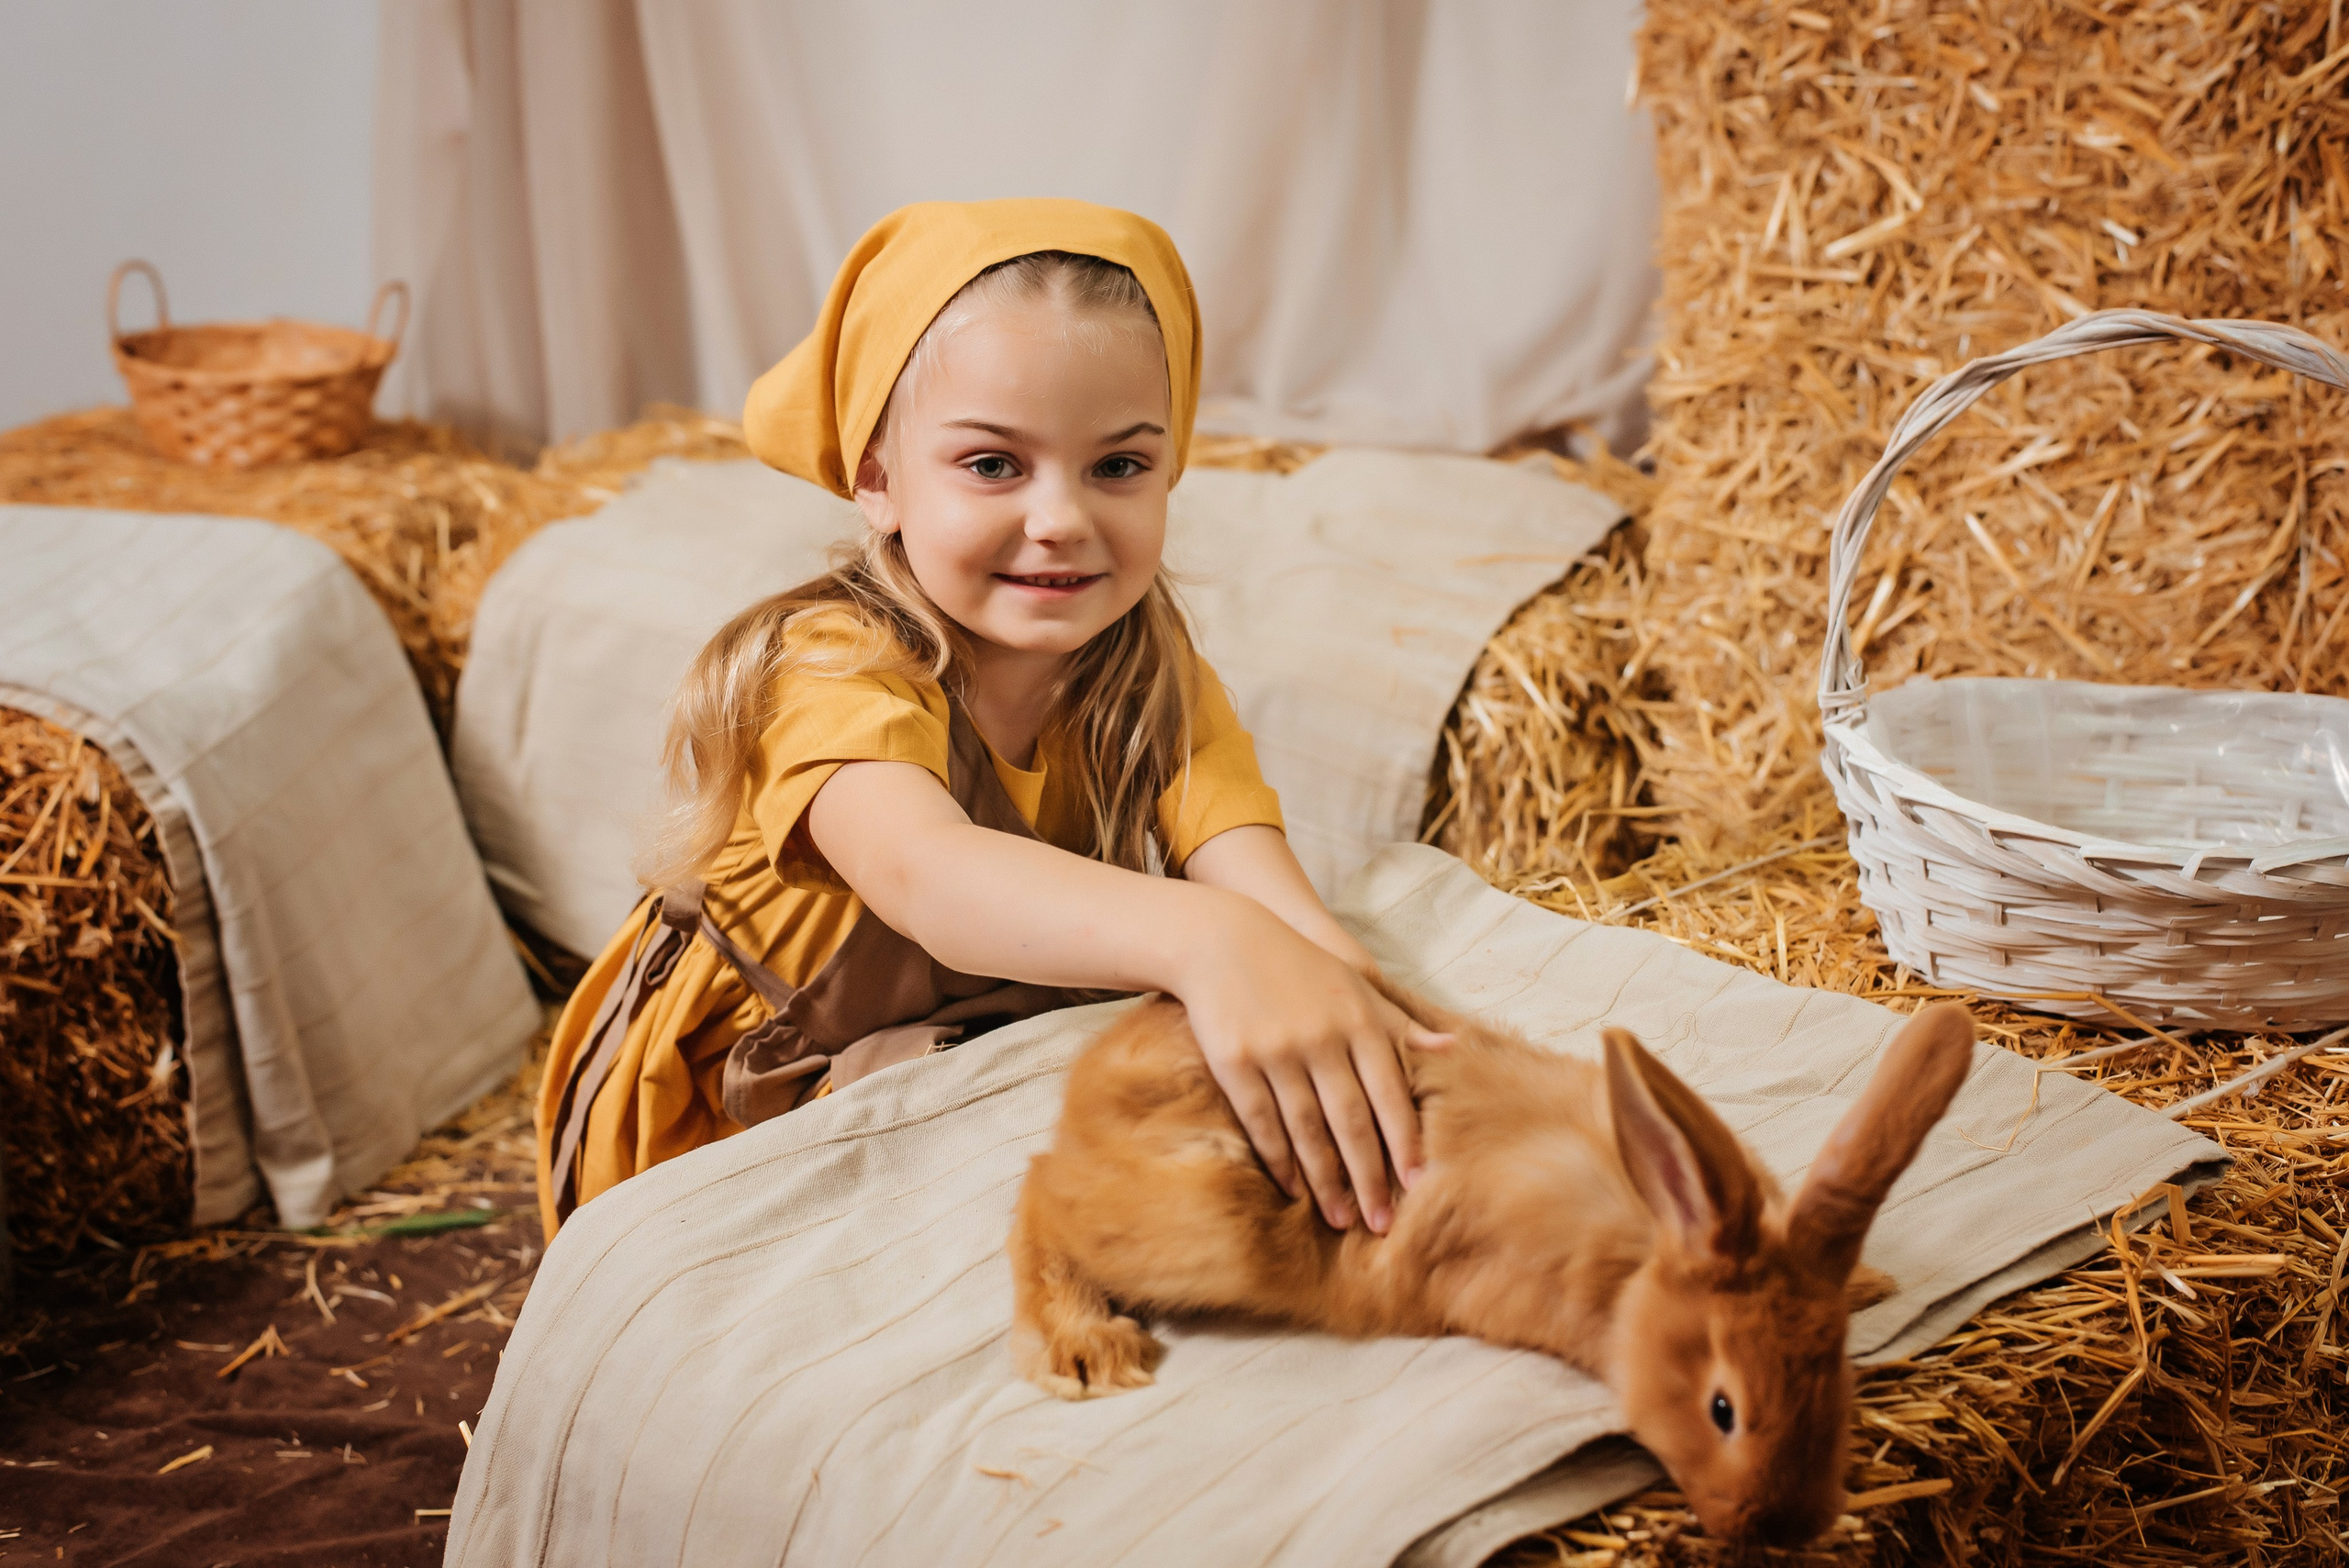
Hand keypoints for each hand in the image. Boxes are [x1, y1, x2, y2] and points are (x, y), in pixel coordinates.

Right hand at [1175, 898, 1445, 1233]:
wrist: (1222, 940)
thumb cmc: (1299, 968)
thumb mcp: (1354, 986)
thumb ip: (1400, 1025)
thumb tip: (1456, 1049)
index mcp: (1358, 1021)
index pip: (1390, 1094)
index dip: (1405, 1143)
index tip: (1419, 1186)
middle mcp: (1322, 1039)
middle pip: (1352, 1121)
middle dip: (1370, 1177)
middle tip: (1382, 1224)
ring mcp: (1277, 1051)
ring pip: (1308, 1129)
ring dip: (1326, 1180)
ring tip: (1342, 1219)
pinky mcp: (1235, 1062)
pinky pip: (1262, 1121)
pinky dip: (1280, 1158)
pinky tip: (1293, 1187)